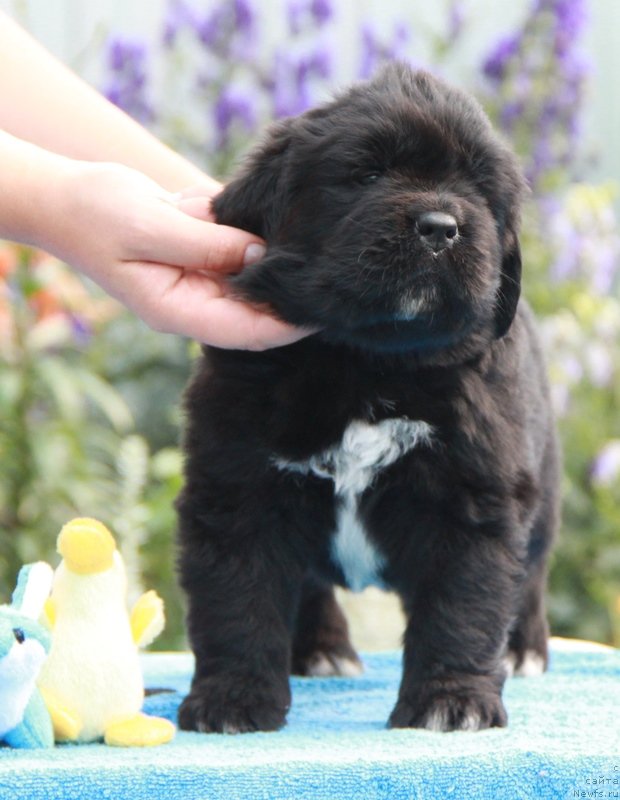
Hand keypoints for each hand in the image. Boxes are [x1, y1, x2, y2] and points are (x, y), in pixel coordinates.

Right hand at [42, 161, 308, 348]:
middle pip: (258, 313)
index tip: (327, 307)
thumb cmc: (97, 214)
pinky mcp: (201, 256)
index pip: (247, 332)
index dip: (289, 325)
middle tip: (335, 273)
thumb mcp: (151, 226)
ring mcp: (198, 281)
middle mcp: (194, 303)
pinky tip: (285, 224)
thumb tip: (263, 254)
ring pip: (254, 284)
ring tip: (322, 248)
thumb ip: (208, 244)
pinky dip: (260, 241)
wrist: (66, 198)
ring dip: (282, 268)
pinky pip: (240, 254)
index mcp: (179, 310)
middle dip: (294, 298)